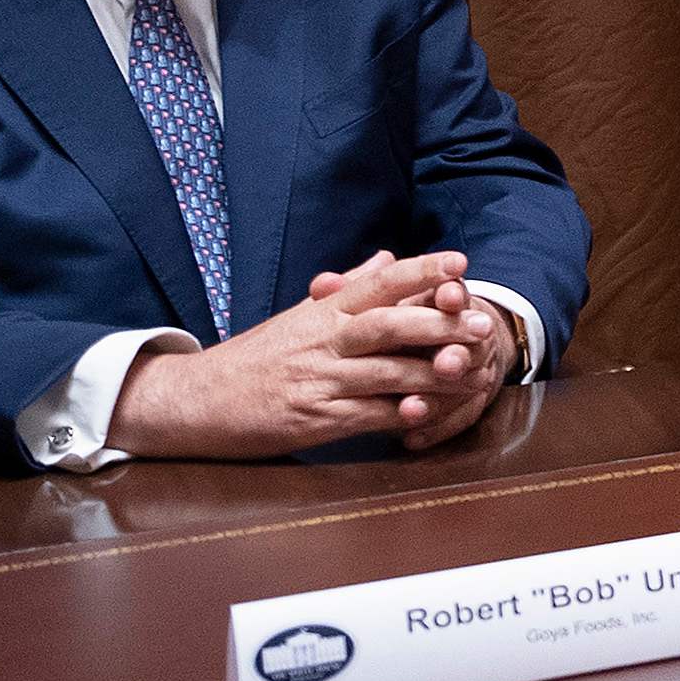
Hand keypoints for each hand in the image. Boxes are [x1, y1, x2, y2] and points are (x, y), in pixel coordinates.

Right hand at [109, 250, 512, 460]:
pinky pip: (365, 416)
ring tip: (474, 373)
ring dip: (434, 375)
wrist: (195, 402)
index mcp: (322, 312)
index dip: (420, 272)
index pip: (377, 283)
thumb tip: (388, 258)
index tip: (459, 263)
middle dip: (440, 324)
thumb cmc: (255, 357)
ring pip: (386, 374)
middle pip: (388, 325)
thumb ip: (348, 288)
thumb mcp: (299, 315)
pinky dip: (399, 414)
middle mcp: (322, 342)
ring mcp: (317, 382)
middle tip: (483, 325)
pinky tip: (428, 413)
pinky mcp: (312, 421)